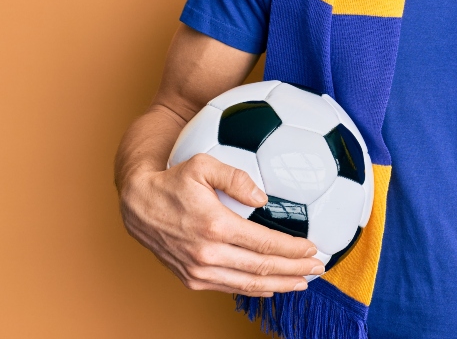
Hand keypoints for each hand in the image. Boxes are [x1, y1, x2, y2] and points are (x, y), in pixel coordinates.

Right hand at [118, 153, 321, 295]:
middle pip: (262, 269)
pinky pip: (229, 288)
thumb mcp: (203, 165)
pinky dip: (254, 290)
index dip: (293, 249)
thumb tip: (263, 198)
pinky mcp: (191, 279)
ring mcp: (198, 270)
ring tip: (303, 281)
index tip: (313, 248)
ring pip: (248, 284)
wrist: (137, 204)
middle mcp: (207, 254)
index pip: (265, 244)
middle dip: (295, 270)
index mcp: (215, 226)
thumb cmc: (173, 180)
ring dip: (280, 284)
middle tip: (319, 268)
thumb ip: (236, 178)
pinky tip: (272, 287)